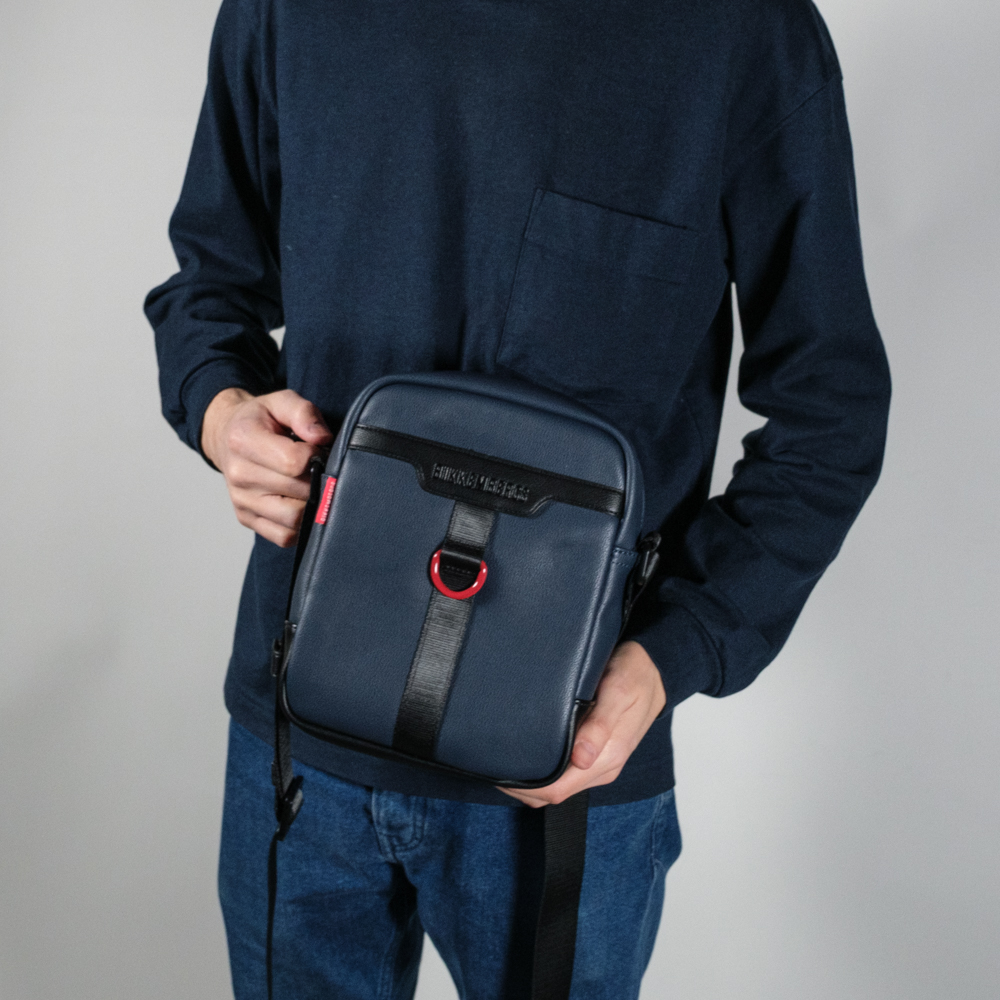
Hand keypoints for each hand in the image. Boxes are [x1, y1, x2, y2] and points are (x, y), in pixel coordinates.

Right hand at [201, 388, 333, 547]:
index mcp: (244, 440)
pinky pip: (284, 536)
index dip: (316, 457)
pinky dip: (300, 526)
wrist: (227, 437)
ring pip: (294, 519)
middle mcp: (239, 474)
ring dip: (312, 505)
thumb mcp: (282, 402)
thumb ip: (304, 413)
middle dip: (318, 480)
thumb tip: (323, 439)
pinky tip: (301, 503)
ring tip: (311, 485)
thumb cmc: (261, 420)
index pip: (294, 462)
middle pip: (299, 492)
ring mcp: (242, 501)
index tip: (317, 449)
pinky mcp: (247, 519)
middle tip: (320, 468)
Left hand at [499, 640, 665, 807]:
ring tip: (505, 760)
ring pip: (560, 784)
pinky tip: (529, 754)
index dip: (526, 789)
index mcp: (607, 758)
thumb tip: (582, 759)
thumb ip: (601, 725)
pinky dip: (545, 771)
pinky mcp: (596, 752)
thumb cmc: (634, 676)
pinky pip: (567, 772)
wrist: (655, 668)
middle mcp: (602, 766)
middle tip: (492, 767)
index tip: (499, 775)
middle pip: (555, 792)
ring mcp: (599, 761)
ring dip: (533, 780)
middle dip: (523, 787)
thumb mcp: (618, 693)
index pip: (559, 790)